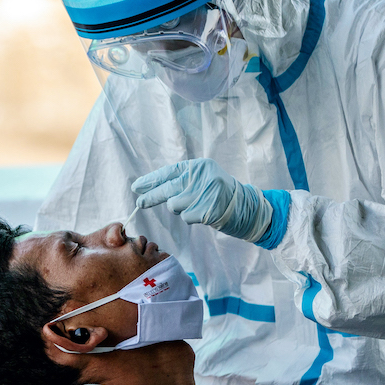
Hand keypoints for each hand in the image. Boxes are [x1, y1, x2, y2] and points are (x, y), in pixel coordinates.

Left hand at [131, 158, 271, 240]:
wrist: (246, 207)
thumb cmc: (219, 193)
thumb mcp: (202, 179)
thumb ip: (182, 181)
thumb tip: (152, 188)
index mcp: (198, 166)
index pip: (169, 172)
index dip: (152, 180)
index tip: (137, 187)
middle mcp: (202, 177)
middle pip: (168, 189)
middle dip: (151, 196)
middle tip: (139, 202)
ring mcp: (206, 194)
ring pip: (175, 205)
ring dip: (181, 209)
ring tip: (195, 205)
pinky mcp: (208, 210)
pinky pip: (186, 217)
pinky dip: (191, 217)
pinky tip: (203, 213)